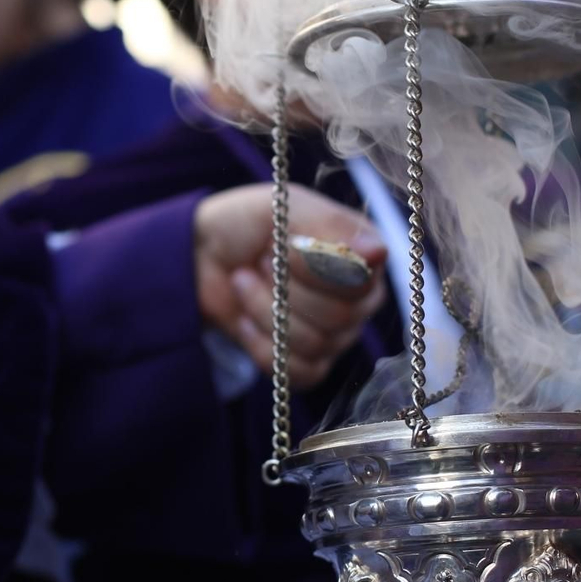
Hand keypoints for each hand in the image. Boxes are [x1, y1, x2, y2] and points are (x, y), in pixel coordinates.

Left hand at [195, 183, 387, 389]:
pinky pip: (299, 373)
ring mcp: (336, 334)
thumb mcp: (286, 208)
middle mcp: (359, 299)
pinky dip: (261, 345)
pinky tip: (244, 320)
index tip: (283, 246)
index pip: (362, 282)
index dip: (317, 269)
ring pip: (315, 344)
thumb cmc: (249, 224)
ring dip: (266, 311)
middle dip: (287, 290)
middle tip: (260, 263)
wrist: (202, 252)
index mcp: (363, 257)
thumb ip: (332, 227)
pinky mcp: (307, 362)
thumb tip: (378, 252)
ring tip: (243, 281)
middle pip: (340, 317)